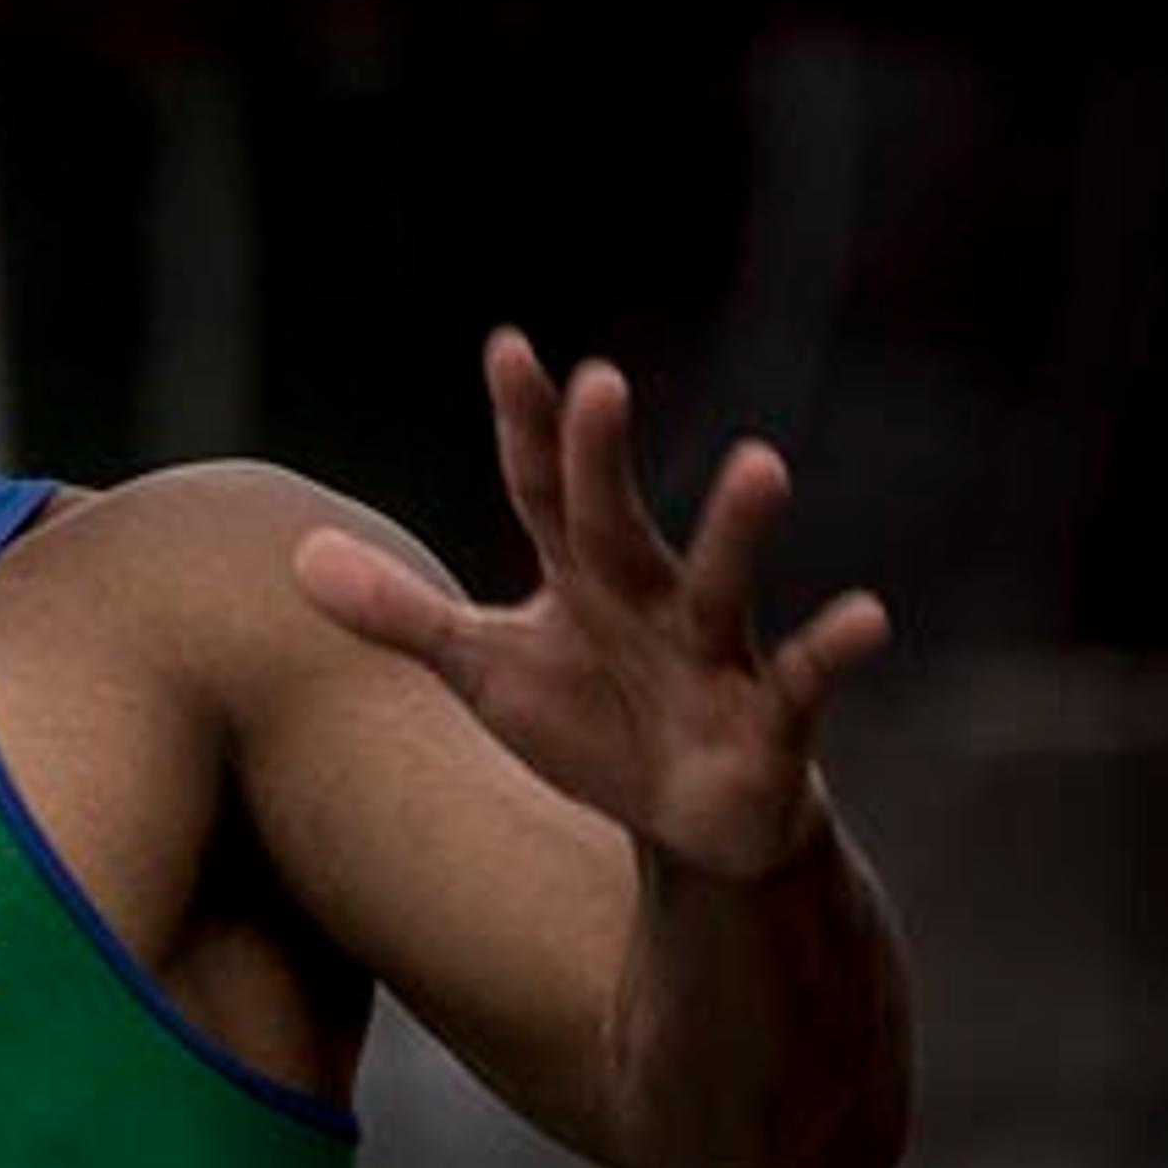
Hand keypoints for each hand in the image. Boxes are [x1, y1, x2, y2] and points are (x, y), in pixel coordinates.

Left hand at [293, 329, 888, 881]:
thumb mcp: (489, 670)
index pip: (544, 488)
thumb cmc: (591, 723)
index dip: (526, 427)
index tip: (506, 349)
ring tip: (760, 463)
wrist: (690, 818)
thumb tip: (299, 561)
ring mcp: (713, 651)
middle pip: (614, 523)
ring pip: (720, 583)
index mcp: (583, 575)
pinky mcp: (770, 716)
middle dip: (606, 461)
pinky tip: (867, 617)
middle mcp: (650, 594)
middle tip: (601, 382)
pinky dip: (835, 649)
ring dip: (737, 530)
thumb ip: (404, 616)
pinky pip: (807, 679)